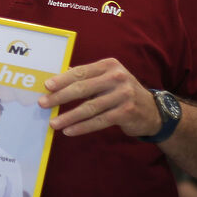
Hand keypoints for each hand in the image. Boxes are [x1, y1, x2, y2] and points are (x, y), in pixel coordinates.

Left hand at [38, 58, 160, 137]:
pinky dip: (82, 127)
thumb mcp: (107, 78)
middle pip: (82, 88)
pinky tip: (69, 131)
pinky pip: (99, 121)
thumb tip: (57, 79)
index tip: (46, 86)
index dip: (62, 79)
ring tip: (54, 123)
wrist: (152, 110)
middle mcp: (117, 77)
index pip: (81, 72)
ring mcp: (123, 95)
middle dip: (60, 97)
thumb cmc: (121, 92)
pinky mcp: (126, 112)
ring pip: (89, 107)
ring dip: (69, 117)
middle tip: (43, 103)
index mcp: (109, 65)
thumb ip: (86, 77)